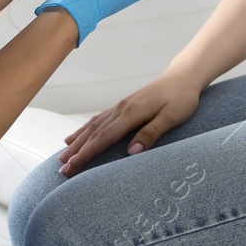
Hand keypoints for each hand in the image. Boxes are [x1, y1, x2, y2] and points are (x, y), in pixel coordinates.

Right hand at [57, 69, 202, 174]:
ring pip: (93, 126)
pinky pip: (98, 120)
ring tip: (63, 155)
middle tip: (62, 168)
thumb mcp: (172, 117)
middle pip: (94, 133)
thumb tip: (132, 152)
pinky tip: (76, 137)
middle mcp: (121, 109)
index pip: (105, 137)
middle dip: (77, 151)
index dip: (88, 152)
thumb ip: (151, 132)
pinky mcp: (123, 106)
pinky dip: (84, 130)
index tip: (73, 165)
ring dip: (77, 142)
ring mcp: (121, 106)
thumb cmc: (182, 98)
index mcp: (132, 113)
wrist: (183, 77)